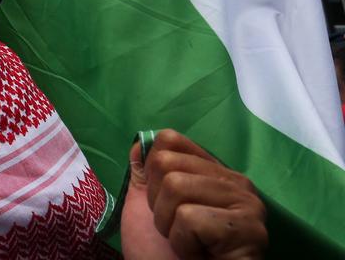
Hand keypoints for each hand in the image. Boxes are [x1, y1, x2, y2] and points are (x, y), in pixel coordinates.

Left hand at [120, 129, 266, 258]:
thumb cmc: (165, 257)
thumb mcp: (147, 210)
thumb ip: (144, 177)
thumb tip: (139, 142)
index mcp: (213, 173)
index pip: (170, 140)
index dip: (152, 173)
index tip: (162, 205)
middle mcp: (236, 183)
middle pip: (166, 164)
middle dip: (158, 206)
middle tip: (176, 232)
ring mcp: (247, 205)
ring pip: (176, 187)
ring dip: (168, 227)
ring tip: (189, 246)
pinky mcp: (248, 229)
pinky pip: (190, 218)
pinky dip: (183, 244)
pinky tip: (200, 258)